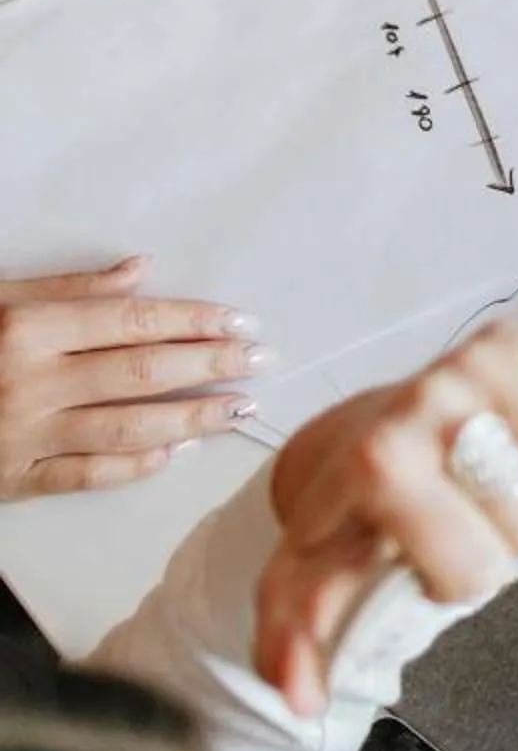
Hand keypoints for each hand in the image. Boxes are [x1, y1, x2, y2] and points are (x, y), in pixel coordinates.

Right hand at [0, 258, 267, 498]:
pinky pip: (86, 475)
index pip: (132, 322)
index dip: (194, 321)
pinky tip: (175, 450)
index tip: (241, 322)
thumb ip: (65, 289)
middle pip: (141, 373)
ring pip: (126, 428)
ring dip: (192, 418)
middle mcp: (30, 383)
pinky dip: (135, 465)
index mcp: (26, 331)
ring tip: (241, 408)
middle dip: (210, 366)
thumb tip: (139, 271)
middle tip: (260, 361)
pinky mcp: (12, 479)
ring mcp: (23, 436)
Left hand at [257, 326, 517, 716]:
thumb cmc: (349, 510)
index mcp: (376, 461)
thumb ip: (299, 641)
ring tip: (498, 484)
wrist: (359, 431)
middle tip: (468, 523)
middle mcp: (432, 398)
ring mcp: (483, 359)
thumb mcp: (307, 577)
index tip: (427, 564)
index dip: (459, 582)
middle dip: (508, 539)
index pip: (475, 570)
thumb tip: (304, 697)